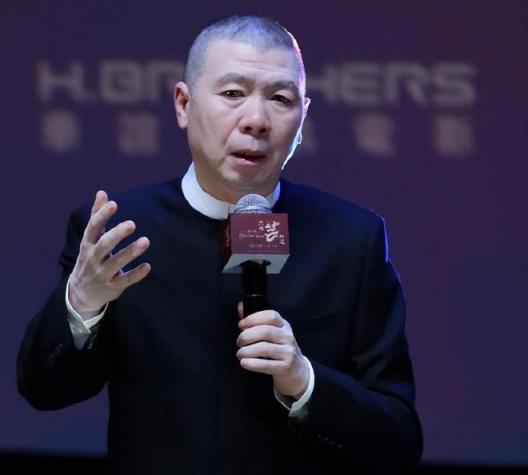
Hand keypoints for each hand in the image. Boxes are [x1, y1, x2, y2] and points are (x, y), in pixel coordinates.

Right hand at [68, 190, 150, 318]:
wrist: (81, 292)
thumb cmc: (90, 258)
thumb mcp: (90, 239)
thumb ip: (97, 216)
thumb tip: (102, 193)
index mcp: (88, 244)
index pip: (93, 228)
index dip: (102, 215)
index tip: (113, 204)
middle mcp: (94, 258)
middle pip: (105, 245)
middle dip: (117, 234)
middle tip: (132, 224)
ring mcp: (103, 273)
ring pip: (117, 262)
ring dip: (131, 252)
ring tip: (145, 241)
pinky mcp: (113, 286)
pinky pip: (126, 280)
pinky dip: (136, 274)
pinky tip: (147, 266)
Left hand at [236, 303, 309, 399]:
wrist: (297, 371)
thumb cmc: (279, 349)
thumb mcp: (272, 333)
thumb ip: (256, 321)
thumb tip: (241, 306)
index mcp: (283, 326)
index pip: (271, 316)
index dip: (254, 318)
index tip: (241, 324)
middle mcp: (287, 337)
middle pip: (265, 331)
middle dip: (247, 336)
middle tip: (239, 342)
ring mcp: (288, 352)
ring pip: (264, 348)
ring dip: (247, 351)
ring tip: (240, 354)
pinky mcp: (285, 367)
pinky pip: (266, 365)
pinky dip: (252, 364)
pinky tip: (244, 362)